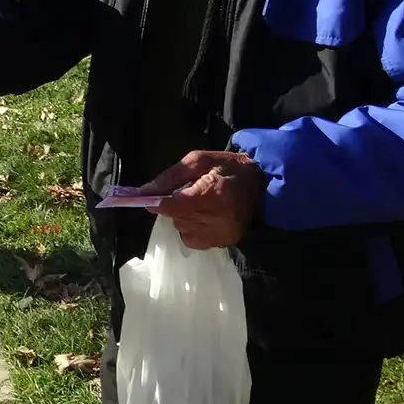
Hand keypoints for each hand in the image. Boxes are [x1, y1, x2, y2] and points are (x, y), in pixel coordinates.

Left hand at [145, 150, 266, 249]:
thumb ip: (170, 176)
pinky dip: (191, 228)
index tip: (152, 197)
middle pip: (176, 217)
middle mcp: (219, 217)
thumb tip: (145, 191)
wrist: (259, 184)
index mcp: (213, 192)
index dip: (158, 202)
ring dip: (183, 216)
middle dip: (173, 206)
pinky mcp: (224, 242)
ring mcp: (222, 233)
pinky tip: (203, 216)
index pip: (174, 206)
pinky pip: (191, 240)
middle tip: (186, 193)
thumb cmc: (226, 168)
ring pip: (182, 228)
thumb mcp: (198, 160)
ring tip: (198, 203)